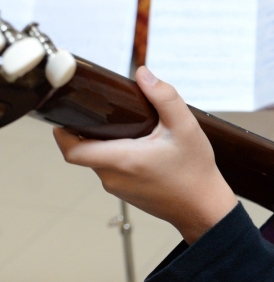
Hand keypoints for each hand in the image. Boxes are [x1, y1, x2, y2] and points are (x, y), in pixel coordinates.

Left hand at [54, 67, 237, 244]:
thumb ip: (164, 97)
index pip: (72, 150)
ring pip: (99, 161)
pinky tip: (141, 145)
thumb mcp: (185, 126)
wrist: (203, 207)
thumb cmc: (194, 170)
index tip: (65, 114)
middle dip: (91, 130)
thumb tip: (143, 73)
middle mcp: (113, 177)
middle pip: (86, 151)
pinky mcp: (127, 194)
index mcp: (122, 159)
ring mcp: (119, 188)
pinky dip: (118, 155)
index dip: (62, 133)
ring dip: (107, 143)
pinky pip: (112, 171)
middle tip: (108, 110)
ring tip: (131, 126)